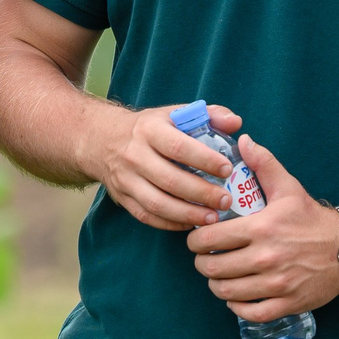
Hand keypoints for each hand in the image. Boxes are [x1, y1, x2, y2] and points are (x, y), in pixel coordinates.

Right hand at [82, 103, 235, 231]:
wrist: (103, 140)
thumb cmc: (150, 128)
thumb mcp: (173, 114)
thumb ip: (208, 114)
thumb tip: (235, 122)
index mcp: (150, 130)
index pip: (179, 147)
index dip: (205, 160)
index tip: (228, 169)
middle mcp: (134, 155)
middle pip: (170, 180)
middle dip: (202, 193)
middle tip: (226, 200)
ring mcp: (126, 179)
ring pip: (157, 203)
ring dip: (188, 214)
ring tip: (213, 218)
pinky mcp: (122, 198)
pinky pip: (146, 216)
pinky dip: (170, 224)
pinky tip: (191, 224)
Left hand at [185, 135, 338, 321]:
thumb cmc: (312, 218)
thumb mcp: (289, 187)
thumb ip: (263, 163)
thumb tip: (243, 140)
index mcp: (262, 228)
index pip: (211, 239)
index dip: (195, 241)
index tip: (197, 239)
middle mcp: (267, 258)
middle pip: (213, 269)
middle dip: (202, 264)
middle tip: (205, 259)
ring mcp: (277, 284)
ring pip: (228, 292)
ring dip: (217, 285)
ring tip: (219, 276)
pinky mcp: (288, 303)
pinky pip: (251, 313)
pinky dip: (238, 307)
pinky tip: (236, 297)